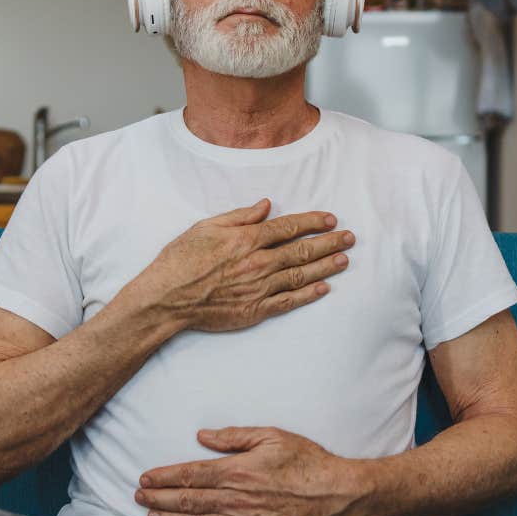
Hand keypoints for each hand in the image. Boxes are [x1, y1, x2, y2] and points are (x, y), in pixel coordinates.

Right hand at [127, 198, 355, 333]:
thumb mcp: (206, 227)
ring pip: (301, 275)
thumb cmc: (181, 260)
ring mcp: (259, 288)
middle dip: (329, 242)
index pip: (289, 227)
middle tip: (349, 238)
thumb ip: (240, 216)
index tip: (330, 219)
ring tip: (344, 260)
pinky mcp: (255, 309)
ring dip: (325, 266)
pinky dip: (308, 295)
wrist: (167, 298)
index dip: (313, 222)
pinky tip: (323, 288)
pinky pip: (289, 301)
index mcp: (247, 239)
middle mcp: (258, 262)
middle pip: (302, 250)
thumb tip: (266, 205)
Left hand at [135, 427, 365, 515]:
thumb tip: (202, 436)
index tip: (145, 477)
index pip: (191, 475)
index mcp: (239, 472)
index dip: (164, 477)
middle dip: (159, 498)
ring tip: (150, 515)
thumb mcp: (272, 436)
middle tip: (137, 496)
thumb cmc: (307, 461)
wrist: (338, 495)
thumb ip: (234, 436)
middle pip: (189, 501)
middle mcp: (239, 500)